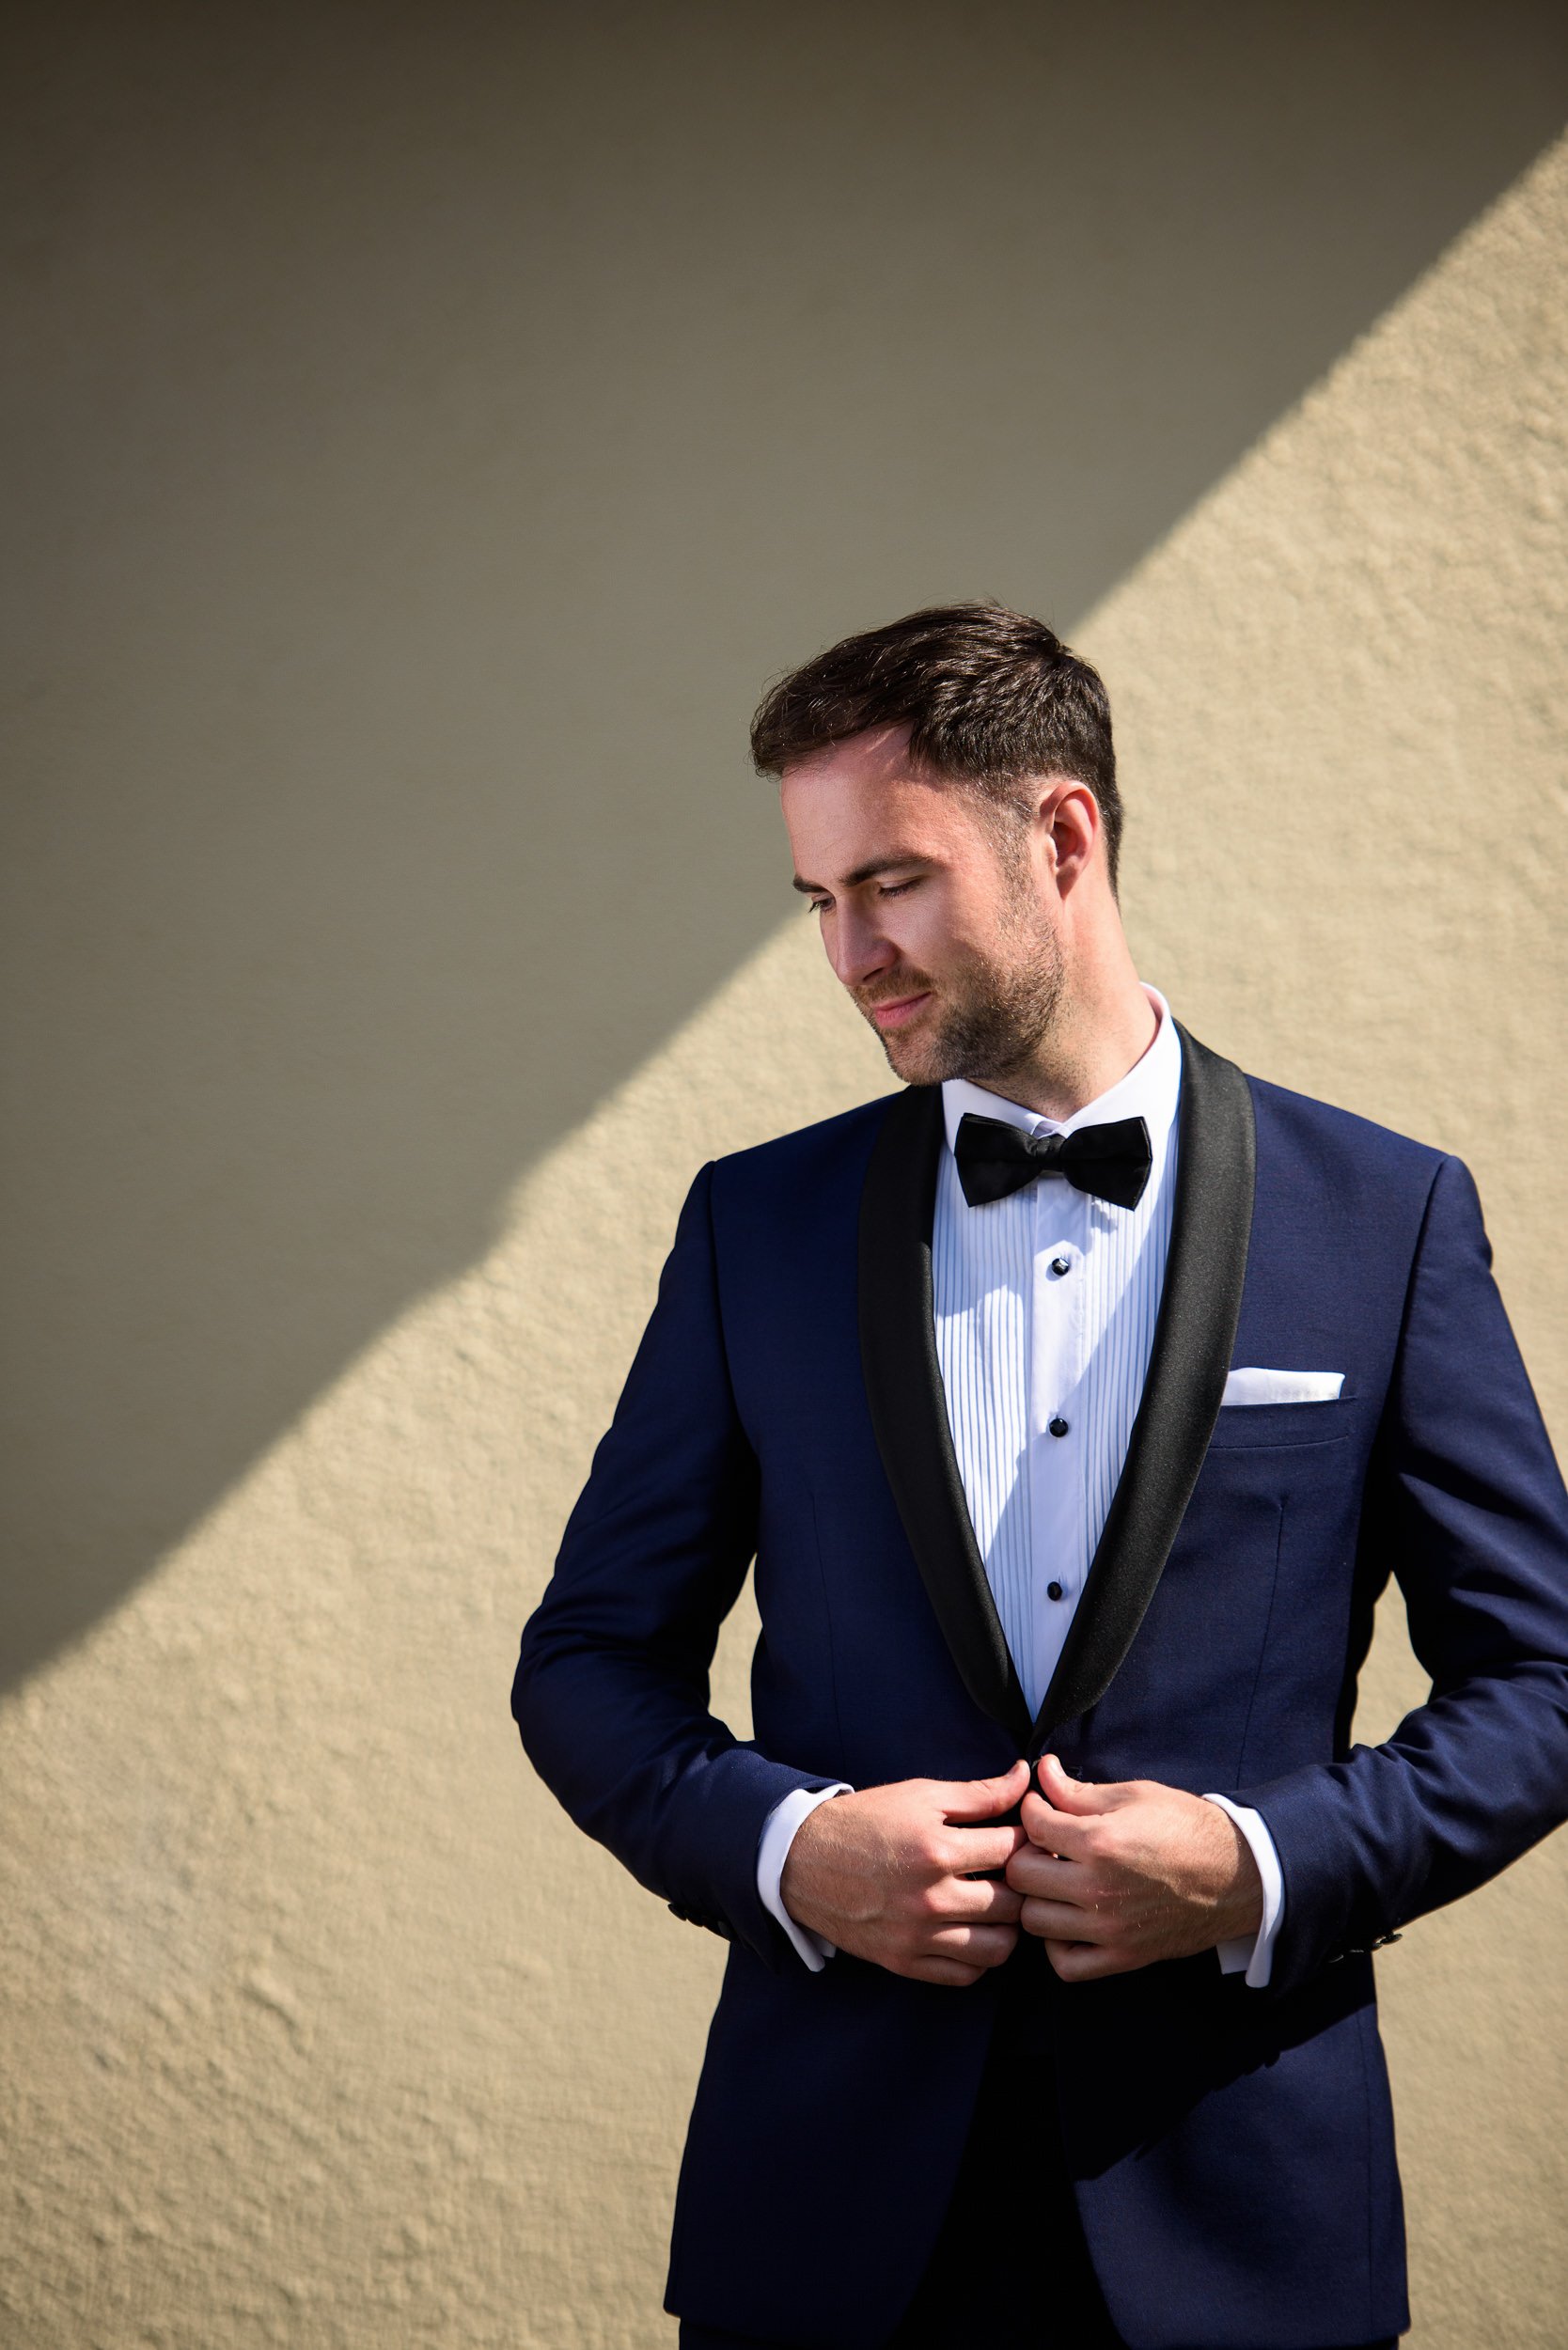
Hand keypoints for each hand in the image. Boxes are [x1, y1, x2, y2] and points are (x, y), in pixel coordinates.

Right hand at [780, 1759, 1030, 1985]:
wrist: (803, 1860)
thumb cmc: (865, 1821)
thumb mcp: (920, 1795)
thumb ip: (979, 1792)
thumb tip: (1024, 1776)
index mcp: (936, 1850)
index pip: (1012, 1851)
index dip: (1028, 1840)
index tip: (1027, 1838)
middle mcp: (930, 1899)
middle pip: (1012, 1904)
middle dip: (1023, 1886)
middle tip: (1020, 1874)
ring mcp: (917, 1935)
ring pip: (997, 1949)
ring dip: (1008, 1927)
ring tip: (999, 1905)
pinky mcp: (904, 1962)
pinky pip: (965, 1975)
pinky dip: (980, 1958)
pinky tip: (975, 1931)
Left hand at [1005, 1754, 1262, 1982]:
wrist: (1237, 1874)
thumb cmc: (1186, 1826)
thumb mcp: (1134, 1795)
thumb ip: (1079, 1790)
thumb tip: (1042, 1771)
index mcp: (1101, 1842)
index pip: (1032, 1825)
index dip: (1031, 1809)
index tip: (1042, 1808)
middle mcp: (1099, 1890)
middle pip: (1022, 1876)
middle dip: (1026, 1853)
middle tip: (1045, 1846)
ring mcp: (1110, 1928)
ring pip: (1034, 1921)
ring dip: (1037, 1898)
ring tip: (1056, 1881)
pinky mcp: (1124, 1956)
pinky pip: (1066, 1965)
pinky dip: (1057, 1946)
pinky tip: (1068, 1921)